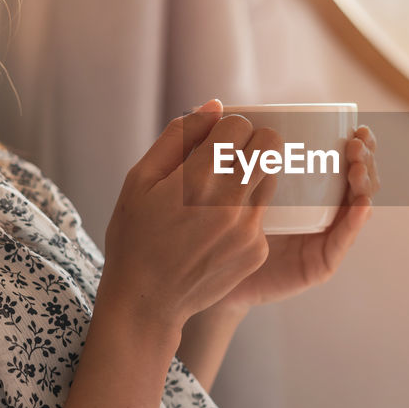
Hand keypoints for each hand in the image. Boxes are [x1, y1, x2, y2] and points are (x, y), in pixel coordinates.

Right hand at [97, 99, 281, 340]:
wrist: (146, 300)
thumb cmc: (136, 235)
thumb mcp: (140, 180)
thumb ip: (178, 138)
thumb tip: (214, 106)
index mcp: (197, 178)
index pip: (240, 125)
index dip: (227, 127)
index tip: (214, 140)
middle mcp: (229, 202)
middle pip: (270, 145)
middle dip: (253, 143)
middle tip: (232, 156)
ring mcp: (248, 229)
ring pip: (272, 179)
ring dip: (254, 177)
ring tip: (223, 194)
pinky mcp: (257, 251)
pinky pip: (263, 216)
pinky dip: (247, 215)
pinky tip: (218, 232)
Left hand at [215, 125, 379, 311]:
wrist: (208, 275)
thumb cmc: (214, 223)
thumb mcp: (223, 177)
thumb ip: (222, 144)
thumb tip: (214, 101)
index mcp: (309, 187)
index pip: (344, 160)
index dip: (358, 143)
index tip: (355, 127)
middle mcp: (323, 210)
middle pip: (358, 180)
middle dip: (366, 158)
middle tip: (356, 144)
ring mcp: (324, 237)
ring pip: (358, 207)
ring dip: (365, 184)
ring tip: (357, 168)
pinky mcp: (319, 263)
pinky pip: (341, 242)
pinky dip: (355, 223)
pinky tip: (361, 205)